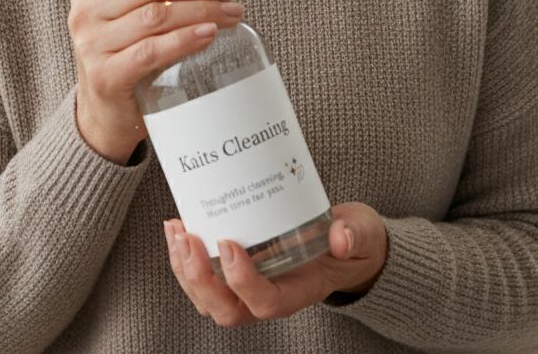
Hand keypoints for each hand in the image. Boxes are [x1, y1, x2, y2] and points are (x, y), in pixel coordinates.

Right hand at [69, 0, 243, 163]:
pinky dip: (185, 40)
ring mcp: (92, 45)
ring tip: (228, 15)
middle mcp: (85, 12)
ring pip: (157, 15)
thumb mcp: (133, 7)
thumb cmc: (123, 52)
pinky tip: (209, 34)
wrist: (105, 110)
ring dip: (201, 11)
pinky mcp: (106, 76)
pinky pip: (152, 50)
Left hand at [164, 202, 386, 325]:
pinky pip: (203, 277)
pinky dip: (184, 256)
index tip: (229, 243)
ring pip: (207, 299)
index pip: (264, 302)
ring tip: (176, 230)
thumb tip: (341, 238)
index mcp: (296, 292)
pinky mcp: (235, 271)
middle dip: (200, 278)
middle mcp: (267, 297)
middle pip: (225, 309)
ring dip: (184, 269)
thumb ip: (354, 235)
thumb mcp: (361, 234)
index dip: (242, 281)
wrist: (345, 244)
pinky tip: (178, 227)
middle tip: (188, 237)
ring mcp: (248, 288)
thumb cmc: (350, 243)